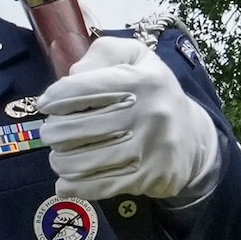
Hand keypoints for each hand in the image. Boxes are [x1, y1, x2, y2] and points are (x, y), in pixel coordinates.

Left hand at [29, 33, 221, 210]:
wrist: (195, 138)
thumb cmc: (155, 93)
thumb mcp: (138, 58)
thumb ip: (103, 53)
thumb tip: (72, 75)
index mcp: (141, 80)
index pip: (81, 88)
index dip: (54, 97)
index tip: (45, 104)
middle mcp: (146, 114)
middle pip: (74, 128)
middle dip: (52, 132)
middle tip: (51, 133)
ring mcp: (146, 149)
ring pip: (80, 161)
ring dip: (59, 160)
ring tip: (58, 155)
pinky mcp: (145, 178)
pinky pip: (97, 187)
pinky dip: (72, 186)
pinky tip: (64, 181)